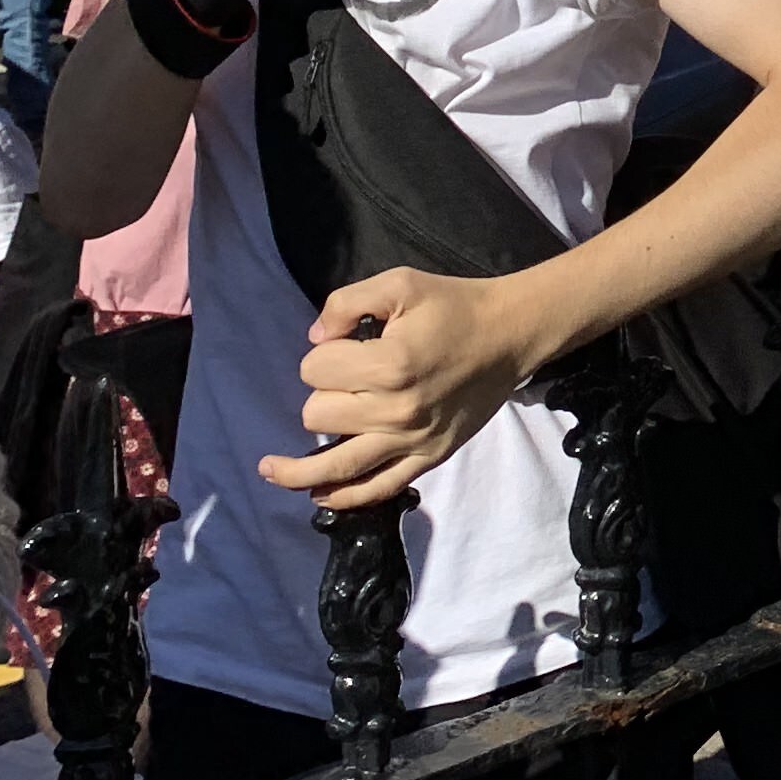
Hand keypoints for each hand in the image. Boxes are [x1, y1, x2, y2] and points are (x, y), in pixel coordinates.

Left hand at [264, 267, 559, 508]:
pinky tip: (317, 494)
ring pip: (335, 466)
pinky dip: (343, 496)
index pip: (315, 369)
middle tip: (350, 375)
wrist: (511, 334)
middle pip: (317, 414)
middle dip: (323, 391)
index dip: (322, 352)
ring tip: (270, 469)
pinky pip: (377, 487)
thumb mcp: (400, 283)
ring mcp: (412, 440)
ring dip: (297, 469)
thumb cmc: (454, 306)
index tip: (346, 341)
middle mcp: (397, 410)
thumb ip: (345, 303)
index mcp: (390, 363)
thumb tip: (314, 339)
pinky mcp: (428, 458)